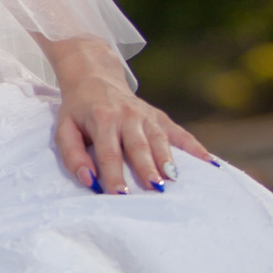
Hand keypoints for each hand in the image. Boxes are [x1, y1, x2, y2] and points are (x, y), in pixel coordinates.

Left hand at [50, 48, 213, 193]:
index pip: (109, 152)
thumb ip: (73, 155)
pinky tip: (208, 162)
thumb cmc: (78, 111)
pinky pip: (179, 132)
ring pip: (159, 139)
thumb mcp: (64, 129)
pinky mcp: (159, 117)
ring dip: (168, 159)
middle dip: (146, 168)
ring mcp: (146, 115)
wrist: (94, 77)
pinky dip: (194, 146)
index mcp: (102, 119)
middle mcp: (127, 115)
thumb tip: (88, 179)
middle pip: (138, 146)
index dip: (114, 174)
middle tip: (154, 189)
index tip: (120, 195)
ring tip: (174, 179)